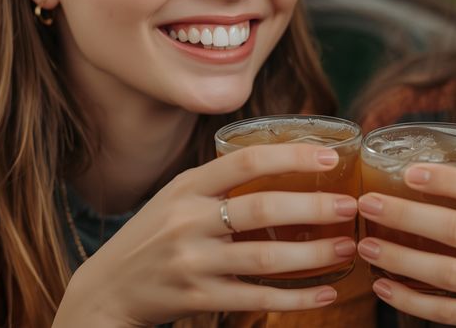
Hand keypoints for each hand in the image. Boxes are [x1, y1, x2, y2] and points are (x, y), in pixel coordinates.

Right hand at [53, 144, 357, 326]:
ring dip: (313, 255)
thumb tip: (285, 158)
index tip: (330, 158)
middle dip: (312, 208)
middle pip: (261, 210)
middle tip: (349, 207)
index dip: (291, 156)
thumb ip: (220, 181)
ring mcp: (192, 262)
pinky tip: (325, 292)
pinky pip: (256, 298)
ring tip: (346, 248)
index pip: (245, 161)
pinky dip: (295, 297)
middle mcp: (188, 221)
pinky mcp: (197, 298)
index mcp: (187, 187)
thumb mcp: (176, 196)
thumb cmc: (154, 235)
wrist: (106, 289)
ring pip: (264, 259)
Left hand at [356, 163, 455, 326]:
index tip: (410, 172)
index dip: (448, 181)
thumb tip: (443, 165)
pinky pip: (449, 312)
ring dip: (400, 259)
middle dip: (406, 216)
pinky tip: (385, 286)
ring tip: (367, 245)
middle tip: (368, 204)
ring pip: (447, 275)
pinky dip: (412, 301)